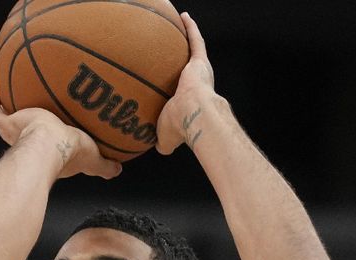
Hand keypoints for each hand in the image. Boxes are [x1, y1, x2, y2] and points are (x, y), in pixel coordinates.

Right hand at [0, 92, 121, 179]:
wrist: (50, 144)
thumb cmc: (71, 153)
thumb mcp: (94, 159)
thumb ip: (105, 166)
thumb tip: (118, 170)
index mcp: (50, 155)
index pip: (47, 151)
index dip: (50, 146)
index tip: (53, 137)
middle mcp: (30, 146)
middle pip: (25, 139)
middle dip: (25, 131)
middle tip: (29, 118)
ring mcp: (17, 135)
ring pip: (7, 126)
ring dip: (8, 117)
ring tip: (10, 104)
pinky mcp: (8, 124)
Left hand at [156, 13, 218, 155]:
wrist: (194, 115)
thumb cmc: (180, 127)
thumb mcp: (165, 137)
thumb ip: (160, 140)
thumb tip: (155, 147)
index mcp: (189, 101)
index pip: (181, 92)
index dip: (176, 88)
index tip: (168, 84)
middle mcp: (196, 84)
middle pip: (187, 68)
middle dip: (181, 60)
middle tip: (170, 51)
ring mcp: (199, 71)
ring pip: (192, 50)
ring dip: (186, 37)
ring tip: (175, 25)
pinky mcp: (199, 61)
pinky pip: (194, 39)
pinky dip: (190, 27)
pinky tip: (182, 15)